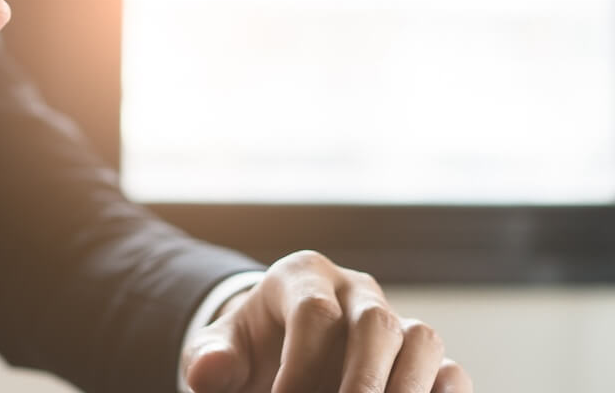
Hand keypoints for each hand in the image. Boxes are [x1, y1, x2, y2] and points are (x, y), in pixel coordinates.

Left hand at [185, 251, 470, 392]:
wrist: (275, 351)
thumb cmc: (247, 349)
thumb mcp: (220, 348)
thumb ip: (209, 358)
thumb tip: (208, 372)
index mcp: (301, 277)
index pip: (315, 313)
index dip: (300, 368)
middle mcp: (355, 290)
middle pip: (376, 323)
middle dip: (360, 383)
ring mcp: (394, 319)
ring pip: (422, 340)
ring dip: (406, 390)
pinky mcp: (419, 356)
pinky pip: (450, 370)